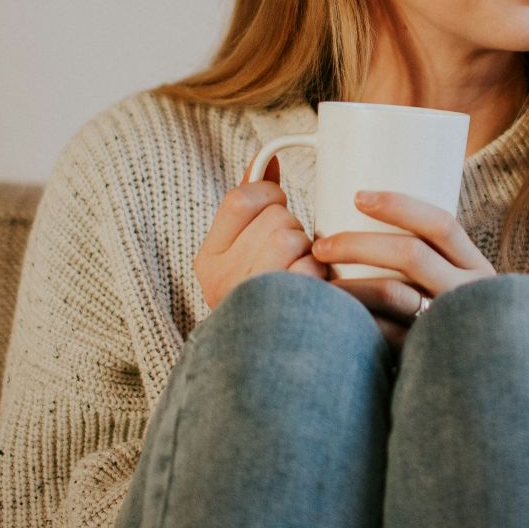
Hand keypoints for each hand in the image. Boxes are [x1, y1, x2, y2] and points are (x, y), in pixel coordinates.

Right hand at [192, 153, 330, 311]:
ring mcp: (249, 300)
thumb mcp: (245, 251)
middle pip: (276, 218)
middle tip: (293, 255)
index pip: (240, 199)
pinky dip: (320, 278)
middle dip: (294, 229)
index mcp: (208, 260)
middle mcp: (221, 281)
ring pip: (292, 239)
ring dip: (309, 253)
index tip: (278, 207)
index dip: (270, 194)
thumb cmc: (267, 298)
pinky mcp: (281, 317)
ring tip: (303, 275)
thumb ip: (252, 203)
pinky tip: (315, 294)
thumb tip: (266, 159)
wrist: (271, 368)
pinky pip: (310, 271)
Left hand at [312, 190, 496, 353]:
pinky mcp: (427, 354)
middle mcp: (469, 293)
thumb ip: (428, 266)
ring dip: (349, 283)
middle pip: (412, 255)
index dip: (400, 206)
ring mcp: (449, 325)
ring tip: (318, 282)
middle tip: (321, 245)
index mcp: (475, 267)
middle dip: (358, 244)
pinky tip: (333, 319)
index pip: (442, 225)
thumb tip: (367, 225)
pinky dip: (356, 320)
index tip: (358, 196)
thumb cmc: (454, 323)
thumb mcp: (457, 287)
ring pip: (393, 293)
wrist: (482, 385)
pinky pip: (384, 334)